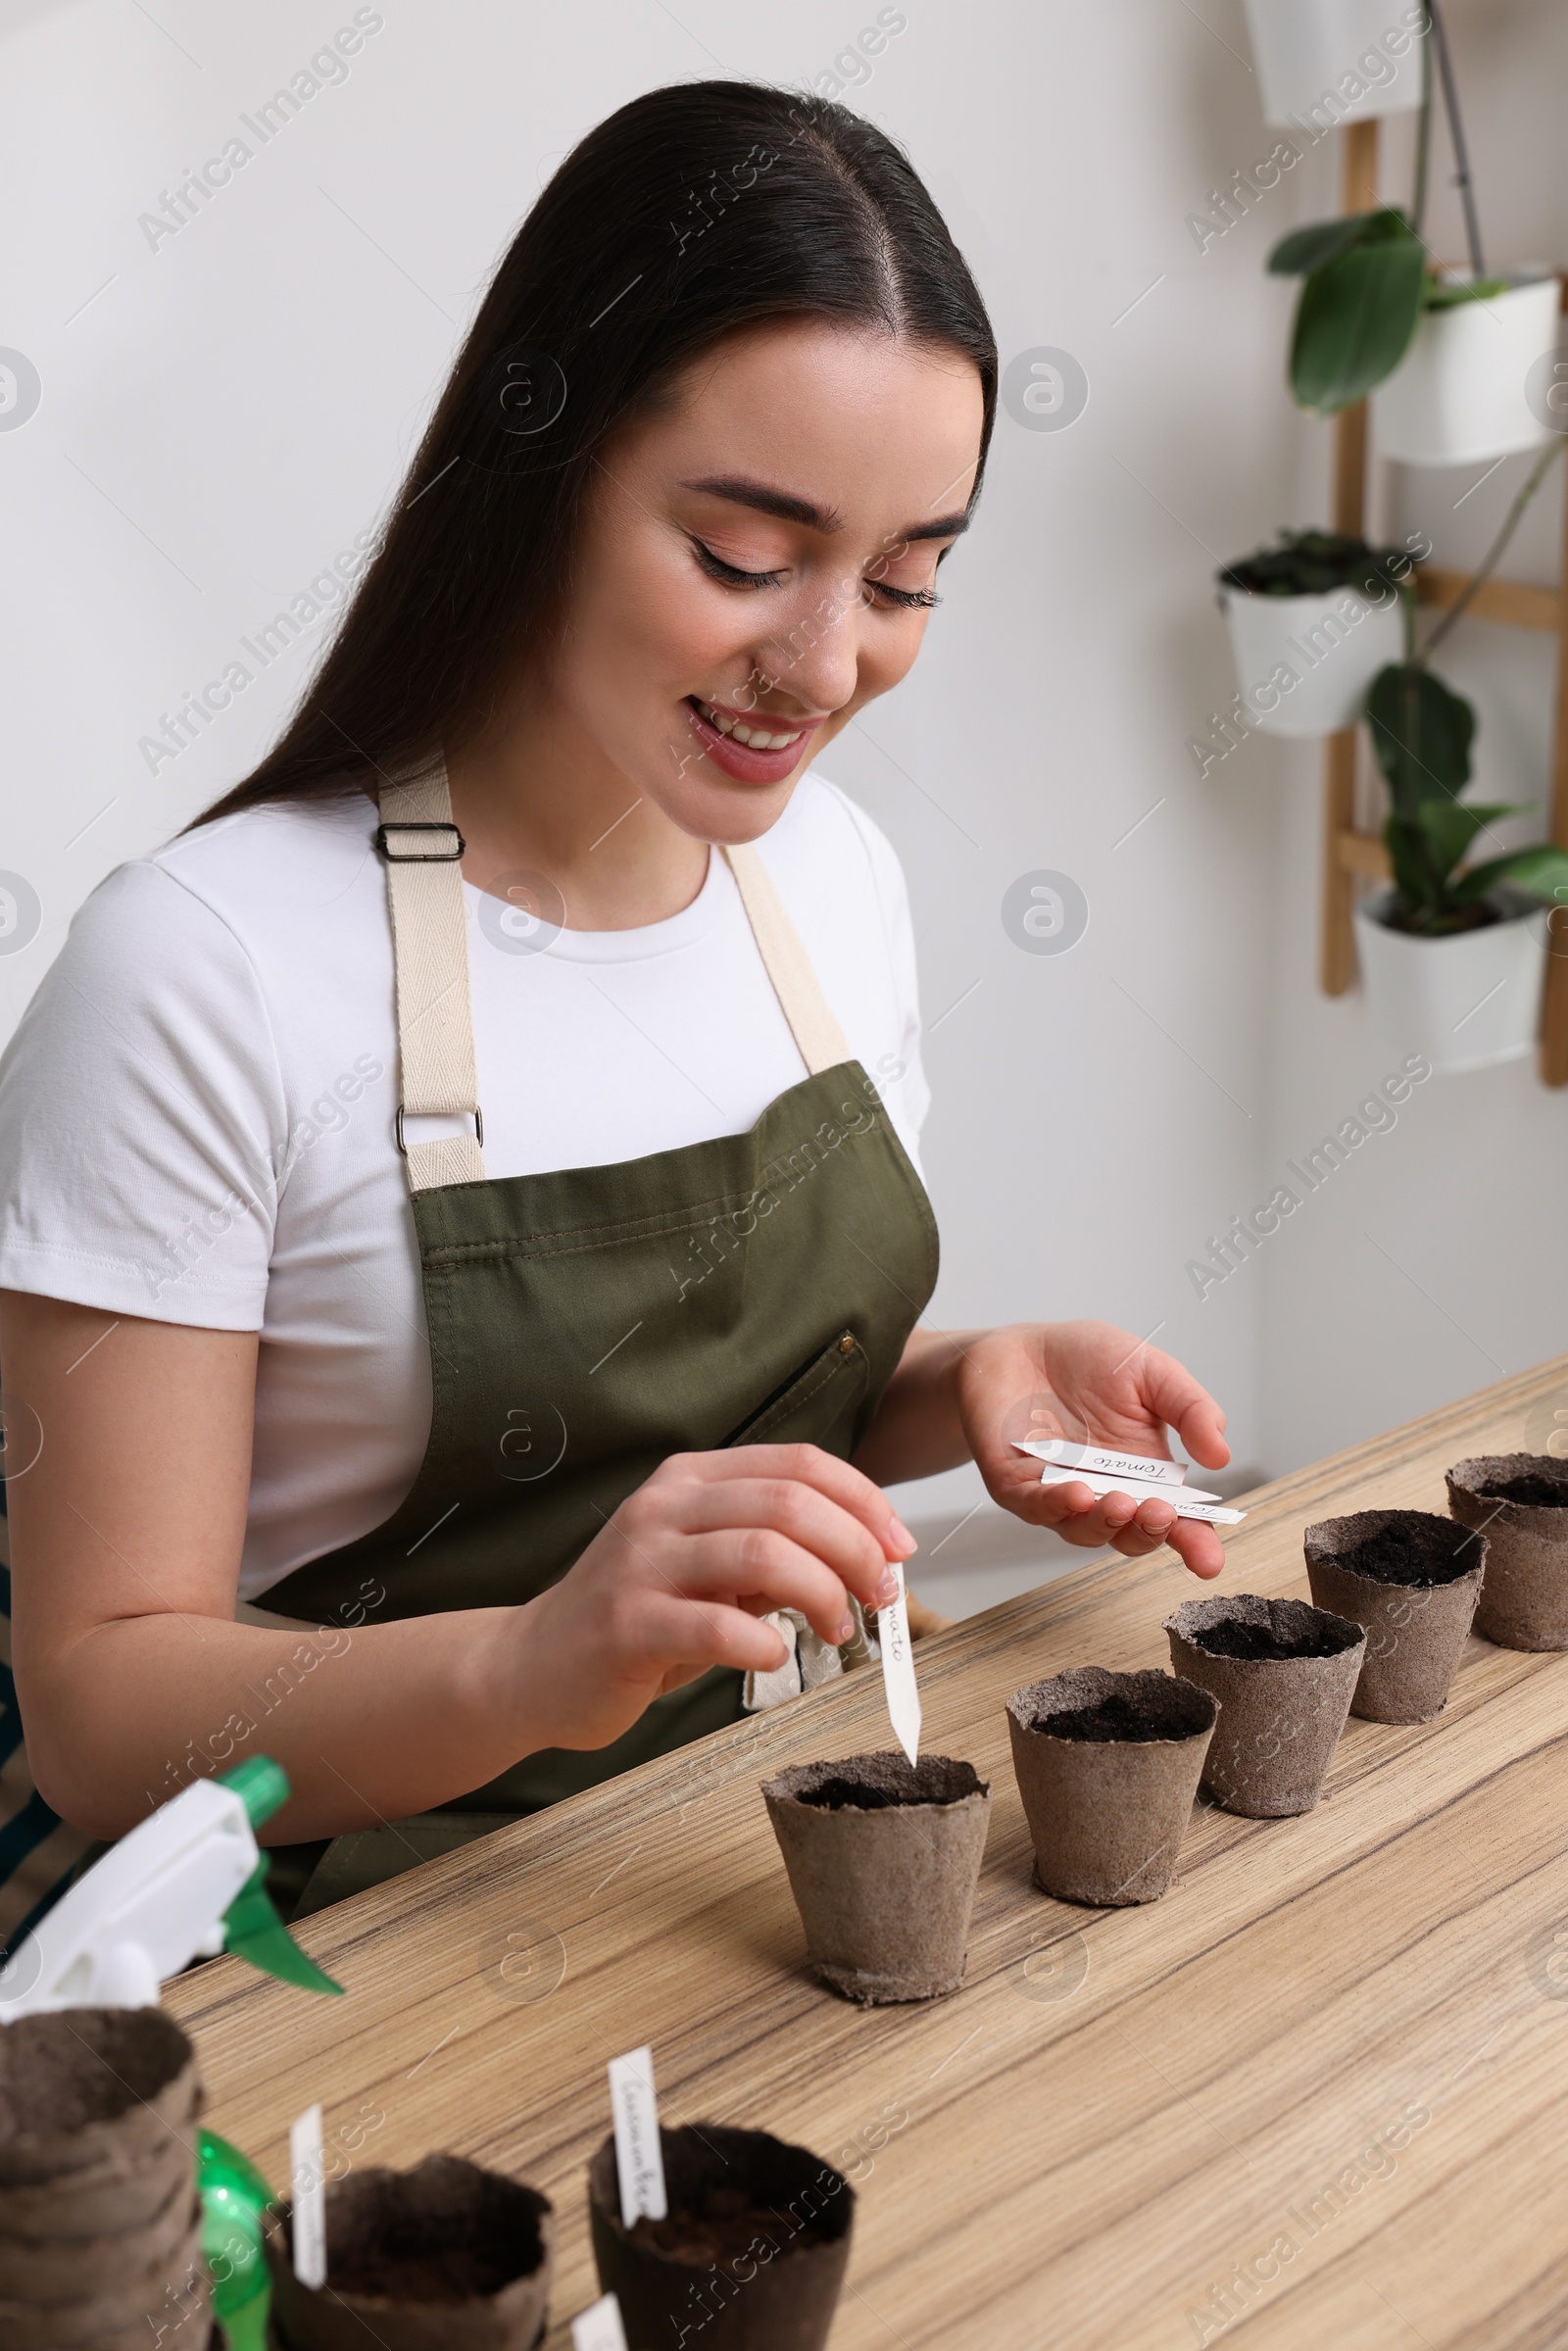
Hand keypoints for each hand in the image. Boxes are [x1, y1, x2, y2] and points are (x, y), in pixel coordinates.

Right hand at [507, 1444, 914, 1750]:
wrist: (531, 1667)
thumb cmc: (636, 1616)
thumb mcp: (708, 1568)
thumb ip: (773, 1552)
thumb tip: (866, 1555)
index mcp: (690, 1479)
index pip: (798, 1463)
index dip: (864, 1500)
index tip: (900, 1546)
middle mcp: (664, 1508)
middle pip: (789, 1503)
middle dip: (855, 1548)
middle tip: (879, 1594)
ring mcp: (641, 1563)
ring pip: (762, 1553)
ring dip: (822, 1593)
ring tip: (837, 1628)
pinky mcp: (626, 1624)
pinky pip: (717, 1627)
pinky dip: (765, 1645)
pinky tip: (775, 1658)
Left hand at [956, 1320, 1230, 1578]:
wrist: (1024, 1344)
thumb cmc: (1089, 1361)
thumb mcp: (1154, 1374)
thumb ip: (1191, 1409)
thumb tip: (1221, 1455)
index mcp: (1145, 1473)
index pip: (1175, 1521)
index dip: (1195, 1545)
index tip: (1210, 1562)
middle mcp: (1104, 1491)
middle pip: (1130, 1535)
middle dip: (1148, 1532)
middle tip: (1160, 1513)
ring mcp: (1059, 1493)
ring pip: (1082, 1529)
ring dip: (1103, 1522)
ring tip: (1121, 1502)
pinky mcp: (1016, 1484)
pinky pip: (1034, 1506)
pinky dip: (1053, 1505)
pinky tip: (1073, 1493)